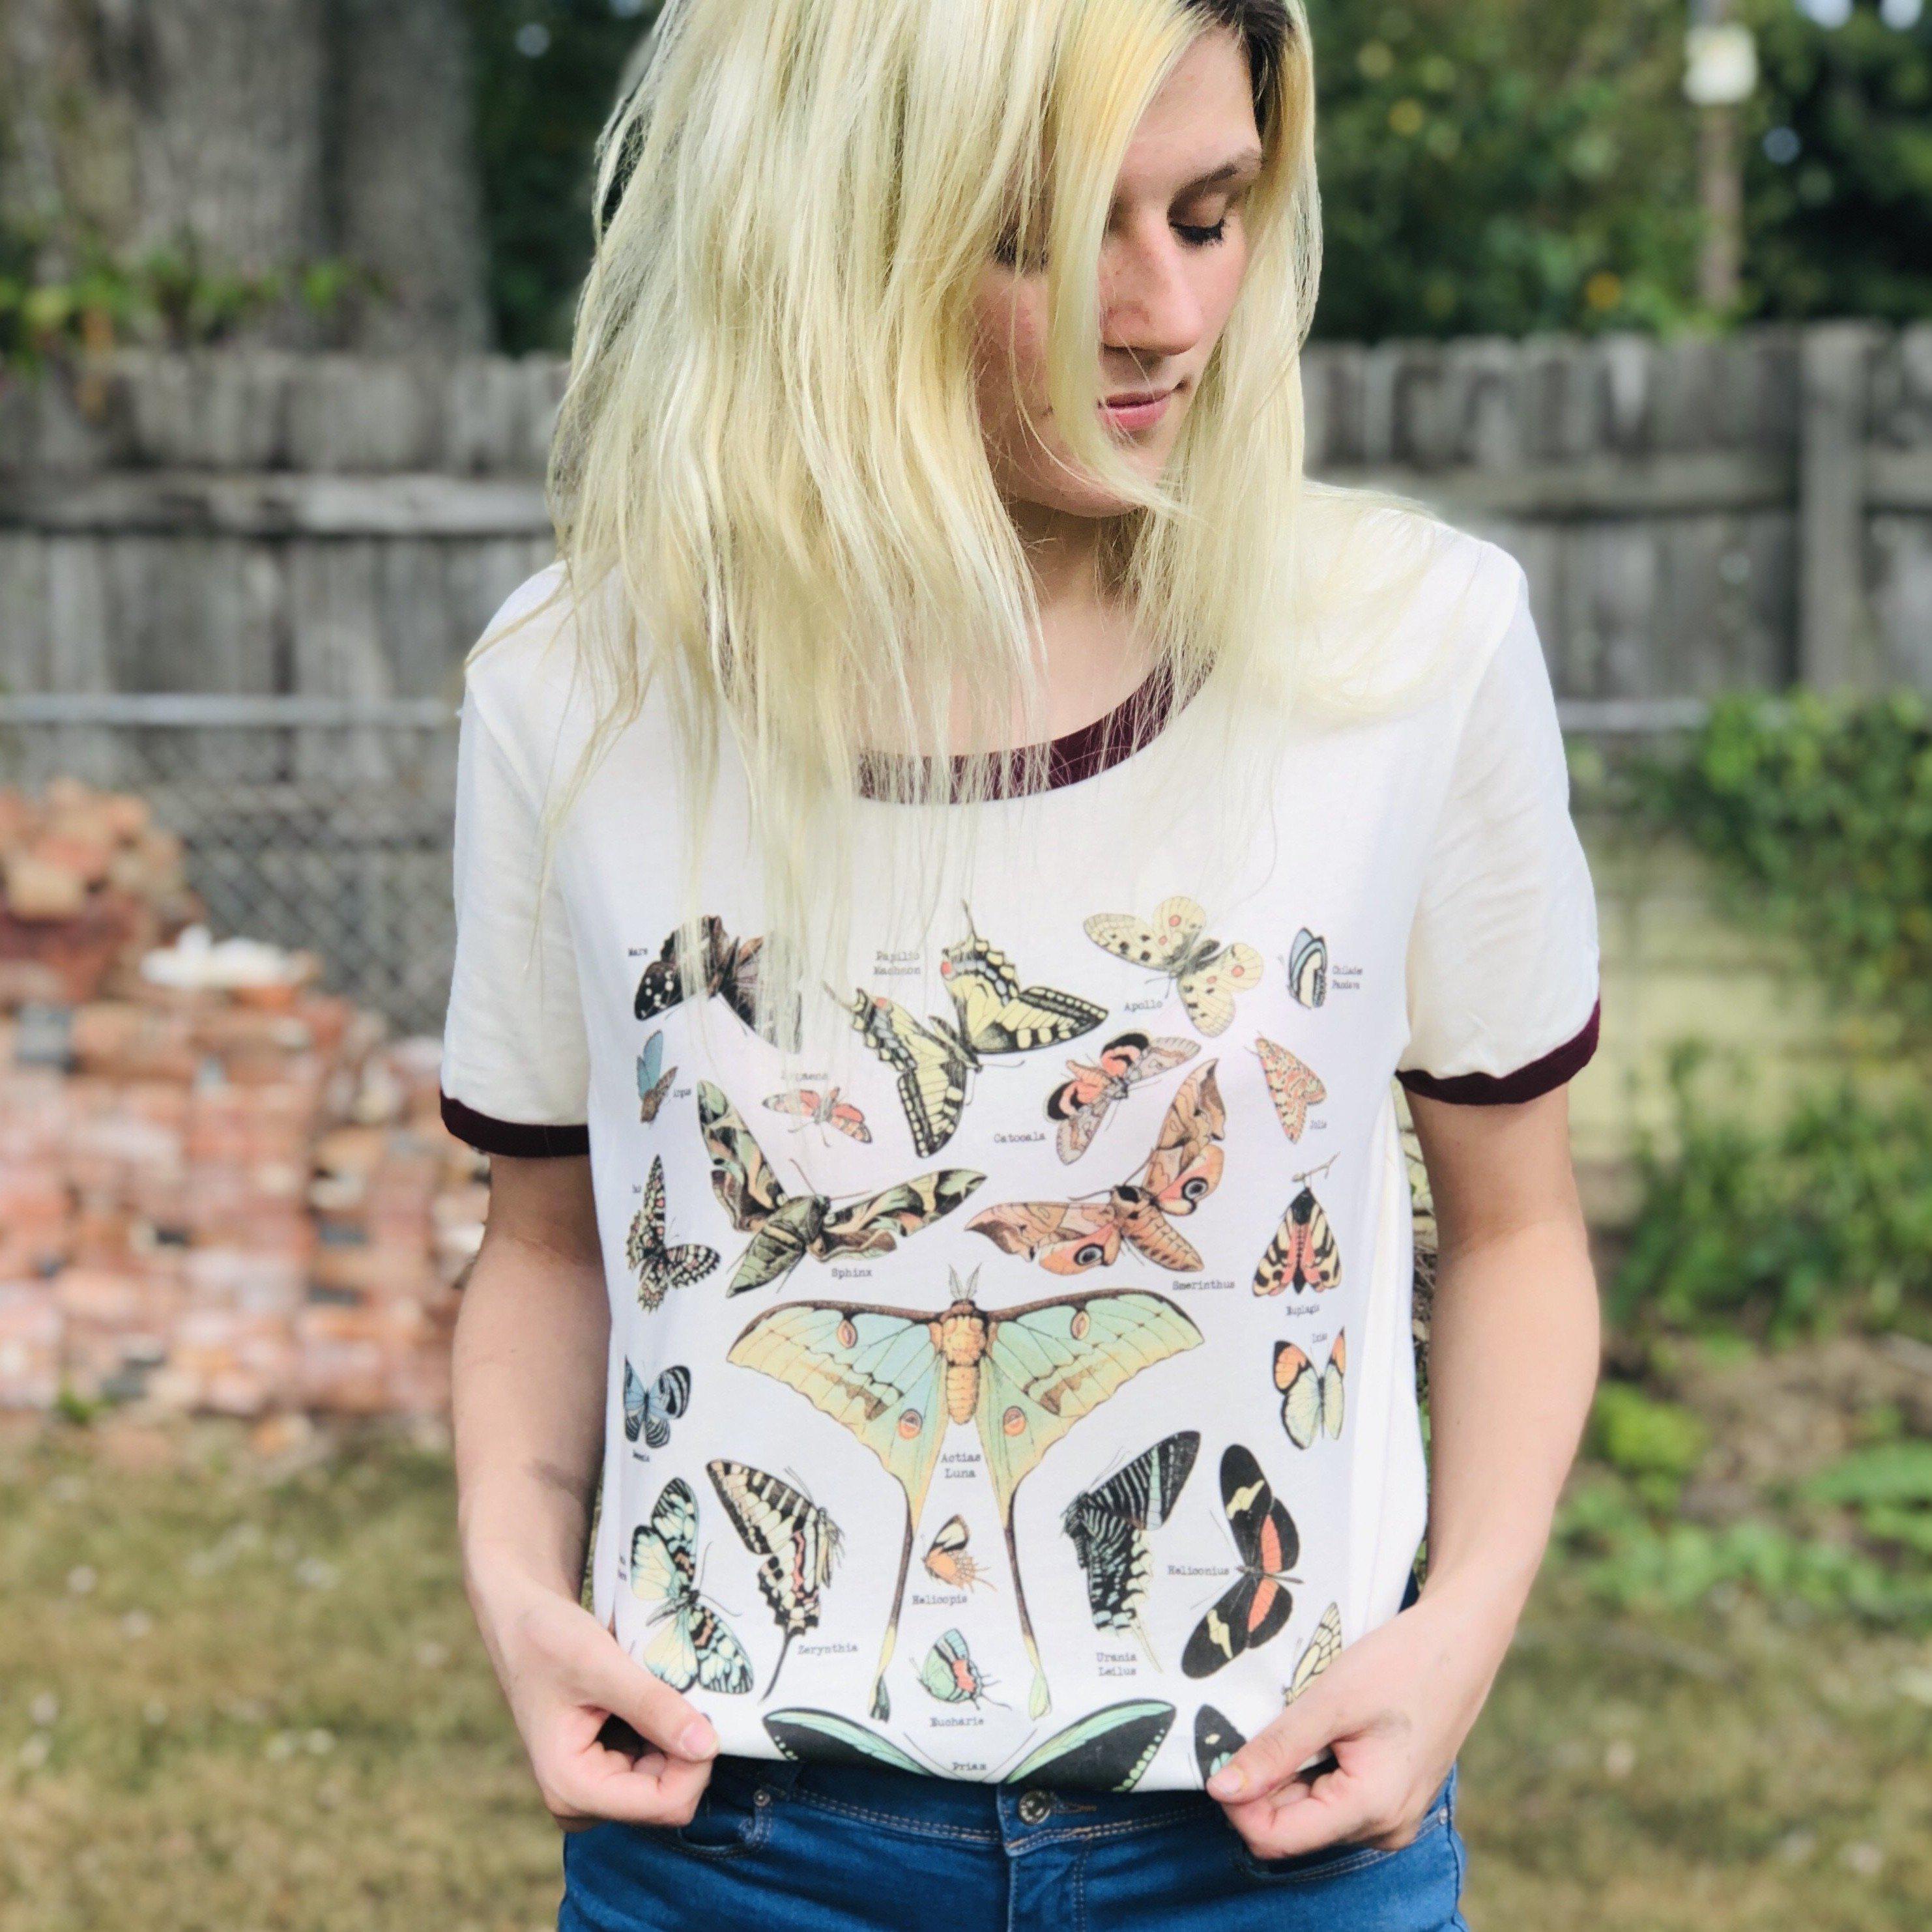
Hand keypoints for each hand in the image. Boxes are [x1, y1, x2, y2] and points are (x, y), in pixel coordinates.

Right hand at [468, 1555, 718, 1832]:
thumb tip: (708, 1746)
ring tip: (663, 1689)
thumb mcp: (600, 1664)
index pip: (665, 1804)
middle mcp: (581, 1802)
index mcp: (572, 1788)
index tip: (704, 1708)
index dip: (696, 1762)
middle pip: (669, 1797)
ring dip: (677, 1736)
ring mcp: (594, 1789)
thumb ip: (652, 1706)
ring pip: (668, 1780)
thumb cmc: (547, 1639)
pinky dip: (667, 1731)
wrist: (521, 1624)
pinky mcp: (604, 1771)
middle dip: (687, 1747)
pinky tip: (654, 1696)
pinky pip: (656, 1764)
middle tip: (683, 1690)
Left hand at [1203, 1578, 1515, 1860]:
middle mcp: (1384, 1828)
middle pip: (1291, 1825)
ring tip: (1301, 1719)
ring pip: (1310, 1812)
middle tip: (1263, 1722)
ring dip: (1289, 1772)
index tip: (1223, 1752)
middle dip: (1264, 1781)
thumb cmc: (1402, 1664)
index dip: (1238, 1801)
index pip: (1275, 1837)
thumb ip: (1275, 1750)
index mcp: (1372, 1810)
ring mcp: (1391, 1817)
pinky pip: (1334, 1799)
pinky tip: (1321, 1728)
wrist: (1461, 1642)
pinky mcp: (1391, 1799)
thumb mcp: (1329, 1701)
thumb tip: (1220, 1788)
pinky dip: (1313, 1768)